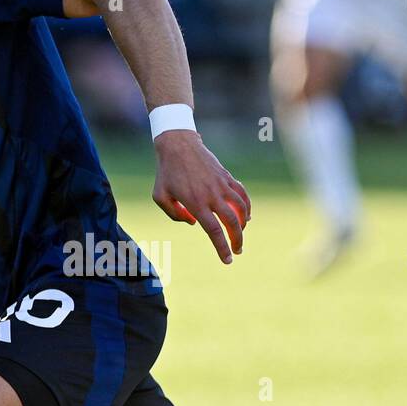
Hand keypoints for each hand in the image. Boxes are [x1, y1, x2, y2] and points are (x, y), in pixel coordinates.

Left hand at [151, 130, 251, 263]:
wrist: (179, 145)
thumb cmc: (166, 173)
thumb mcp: (160, 196)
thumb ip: (174, 215)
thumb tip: (192, 223)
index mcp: (195, 203)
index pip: (214, 231)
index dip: (222, 248)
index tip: (228, 260)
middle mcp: (211, 195)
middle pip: (232, 223)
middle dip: (237, 240)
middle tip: (238, 251)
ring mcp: (221, 185)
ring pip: (241, 208)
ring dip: (244, 225)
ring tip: (241, 234)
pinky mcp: (226, 177)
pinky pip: (241, 194)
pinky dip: (246, 206)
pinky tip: (246, 215)